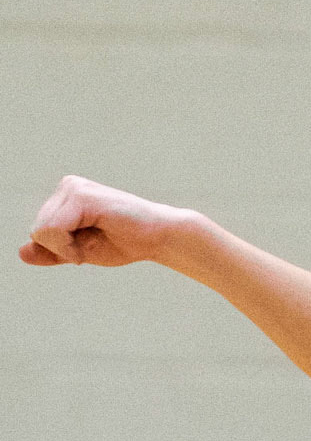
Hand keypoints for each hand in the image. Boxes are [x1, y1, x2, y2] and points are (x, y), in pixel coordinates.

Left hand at [20, 175, 196, 267]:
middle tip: (93, 243)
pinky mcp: (80, 196)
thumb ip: (52, 252)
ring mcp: (72, 188)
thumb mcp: (81, 251)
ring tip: (97, 238)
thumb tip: (21, 253)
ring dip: (68, 248)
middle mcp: (66, 187)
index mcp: (65, 198)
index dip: (61, 250)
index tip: (87, 247)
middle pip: (37, 231)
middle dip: (63, 249)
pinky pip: (53, 230)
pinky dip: (69, 246)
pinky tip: (94, 238)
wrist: (158, 237)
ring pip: (42, 231)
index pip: (39, 231)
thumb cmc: (125, 242)